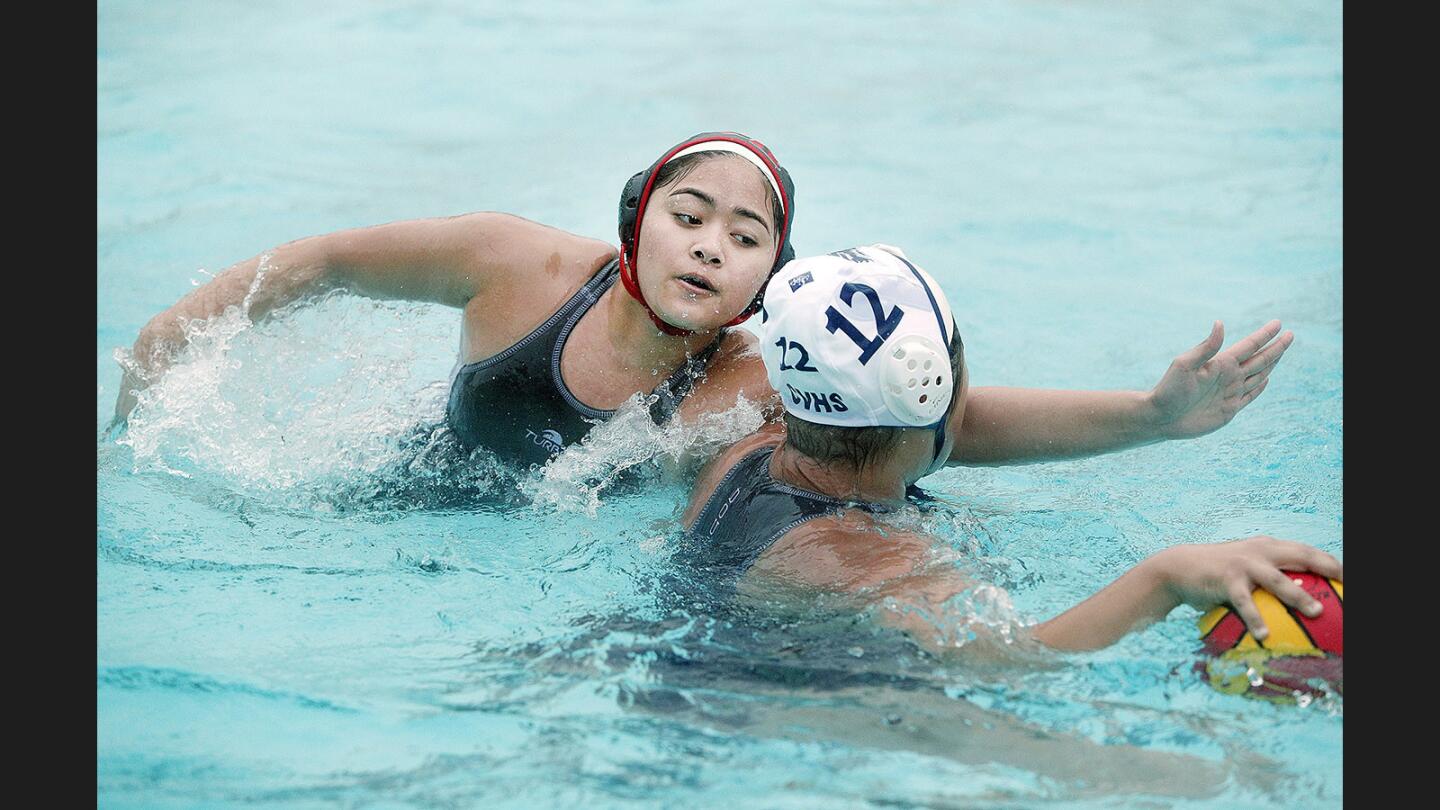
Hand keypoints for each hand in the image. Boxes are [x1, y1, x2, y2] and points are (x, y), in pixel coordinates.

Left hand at [1146, 320, 1292, 439]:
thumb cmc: (1169, 390)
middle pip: (1259, 359)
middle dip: (1276, 347)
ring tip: (1281, 351)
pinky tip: (1266, 379)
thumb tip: (1220, 323)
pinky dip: (1260, 387)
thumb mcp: (1184, 365)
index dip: (1264, 335)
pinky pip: (1250, 396)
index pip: (1249, 346)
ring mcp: (1230, 392)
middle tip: (1291, 334)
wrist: (1161, 418)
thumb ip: (1206, 347)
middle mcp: (1228, 376)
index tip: (1279, 323)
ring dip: (1271, 363)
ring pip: (1258, 375)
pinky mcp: (1229, 409)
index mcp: (1220, 363)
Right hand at [1156, 536, 1341, 640]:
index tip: (1349, 577)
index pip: (1306, 551)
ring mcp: (1243, 564)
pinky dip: (1256, 619)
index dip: (1331, 562)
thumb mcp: (1245, 569)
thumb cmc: (1216, 574)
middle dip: (1327, 567)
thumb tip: (1298, 606)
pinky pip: (1245, 603)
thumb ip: (1268, 581)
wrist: (1178, 568)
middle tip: (1347, 583)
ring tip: (1316, 612)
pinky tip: (1264, 635)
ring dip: (1298, 596)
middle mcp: (1259, 551)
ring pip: (1277, 579)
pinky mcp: (1226, 579)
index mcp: (1268, 547)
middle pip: (1301, 555)